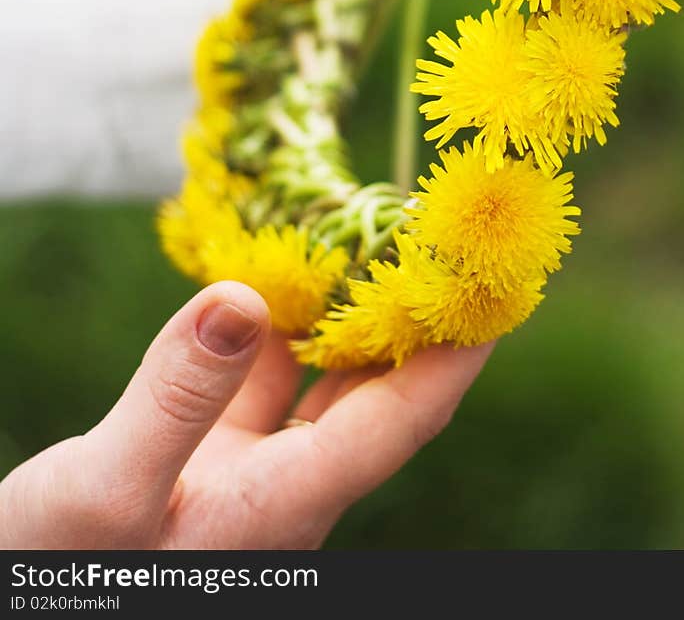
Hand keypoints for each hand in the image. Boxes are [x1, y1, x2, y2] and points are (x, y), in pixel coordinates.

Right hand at [0, 282, 491, 549]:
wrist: (23, 606)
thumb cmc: (61, 574)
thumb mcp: (107, 492)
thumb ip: (178, 396)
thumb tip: (246, 296)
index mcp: (283, 503)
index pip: (401, 420)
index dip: (456, 355)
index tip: (497, 290)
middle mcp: (281, 488)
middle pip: (373, 395)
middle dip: (410, 320)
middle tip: (436, 241)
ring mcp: (242, 475)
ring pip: (316, 383)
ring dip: (341, 314)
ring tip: (366, 239)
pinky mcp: (201, 461)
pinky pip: (257, 382)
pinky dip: (267, 327)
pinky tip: (267, 281)